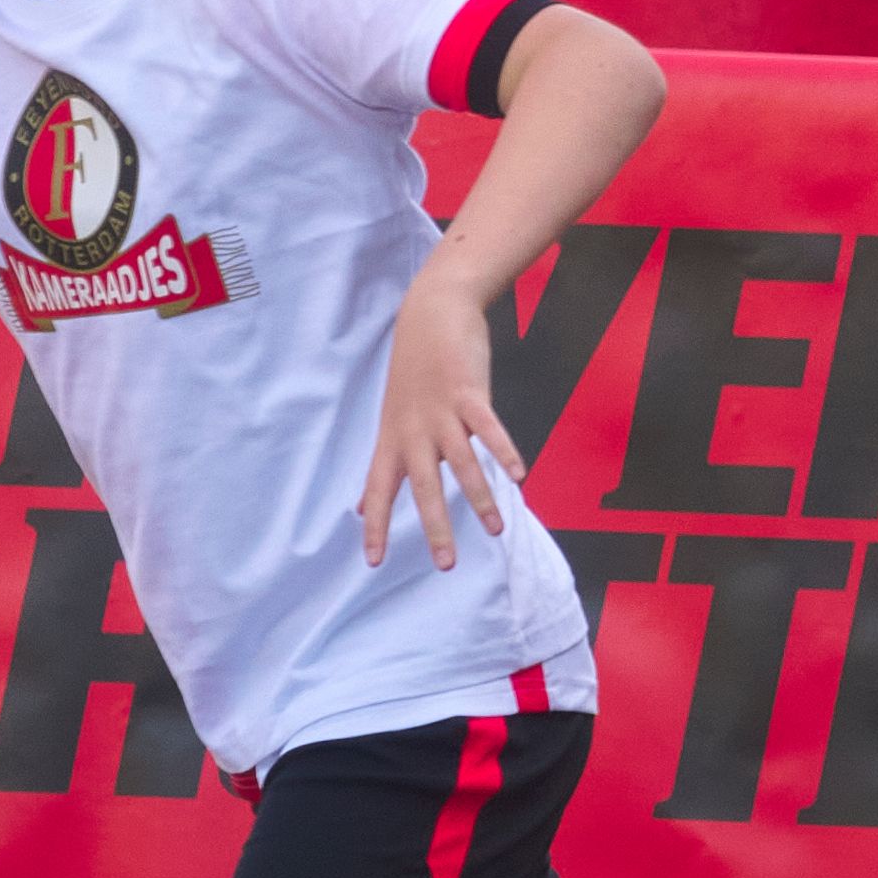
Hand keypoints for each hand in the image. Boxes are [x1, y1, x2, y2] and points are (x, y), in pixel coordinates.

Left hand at [359, 267, 523, 568]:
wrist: (431, 313)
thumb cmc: (414, 370)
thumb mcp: (392, 419)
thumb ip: (385, 465)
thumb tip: (359, 506)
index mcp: (394, 440)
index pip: (379, 490)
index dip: (375, 525)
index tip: (373, 562)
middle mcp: (414, 431)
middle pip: (423, 486)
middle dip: (435, 527)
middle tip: (446, 564)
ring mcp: (442, 412)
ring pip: (461, 463)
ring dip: (479, 498)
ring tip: (496, 530)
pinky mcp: (469, 392)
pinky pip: (488, 428)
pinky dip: (504, 452)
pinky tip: (518, 476)